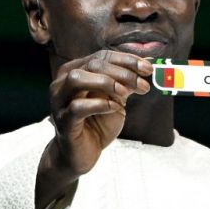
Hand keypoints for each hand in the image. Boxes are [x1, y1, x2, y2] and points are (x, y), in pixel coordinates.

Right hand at [35, 50, 151, 208]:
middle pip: (93, 64)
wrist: (83, 152)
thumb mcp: (117, 98)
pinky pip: (78, 107)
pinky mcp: (63, 121)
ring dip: (106, 82)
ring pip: (77, 78)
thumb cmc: (98, 122)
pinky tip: (115, 108)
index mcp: (76, 70)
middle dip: (123, 72)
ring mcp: (60, 101)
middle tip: (144, 84)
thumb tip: (148, 61)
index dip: (127, 60)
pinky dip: (100, 104)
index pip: (102, 56)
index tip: (149, 69)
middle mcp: (63, 82)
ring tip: (125, 94)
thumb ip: (128, 80)